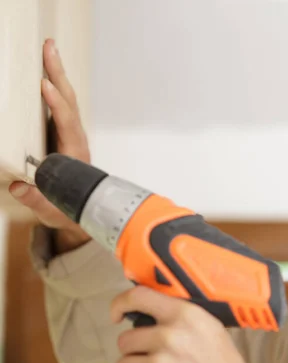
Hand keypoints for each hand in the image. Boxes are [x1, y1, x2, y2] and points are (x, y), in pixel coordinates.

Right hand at [9, 38, 90, 251]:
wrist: (85, 208)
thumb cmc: (68, 207)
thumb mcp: (51, 208)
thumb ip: (36, 199)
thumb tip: (19, 187)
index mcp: (74, 153)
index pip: (66, 124)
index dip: (56, 105)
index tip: (45, 86)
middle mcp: (76, 138)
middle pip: (68, 101)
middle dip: (58, 74)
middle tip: (49, 47)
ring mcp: (71, 133)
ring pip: (65, 98)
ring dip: (57, 73)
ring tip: (48, 48)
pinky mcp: (63, 131)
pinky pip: (59, 104)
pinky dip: (53, 85)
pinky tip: (44, 70)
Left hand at [110, 286, 272, 362]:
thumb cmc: (222, 362)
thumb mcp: (208, 325)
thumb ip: (179, 314)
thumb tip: (147, 308)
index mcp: (185, 314)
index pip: (139, 297)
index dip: (120, 304)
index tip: (117, 314)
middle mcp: (170, 336)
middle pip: (125, 339)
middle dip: (135, 350)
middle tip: (152, 357)